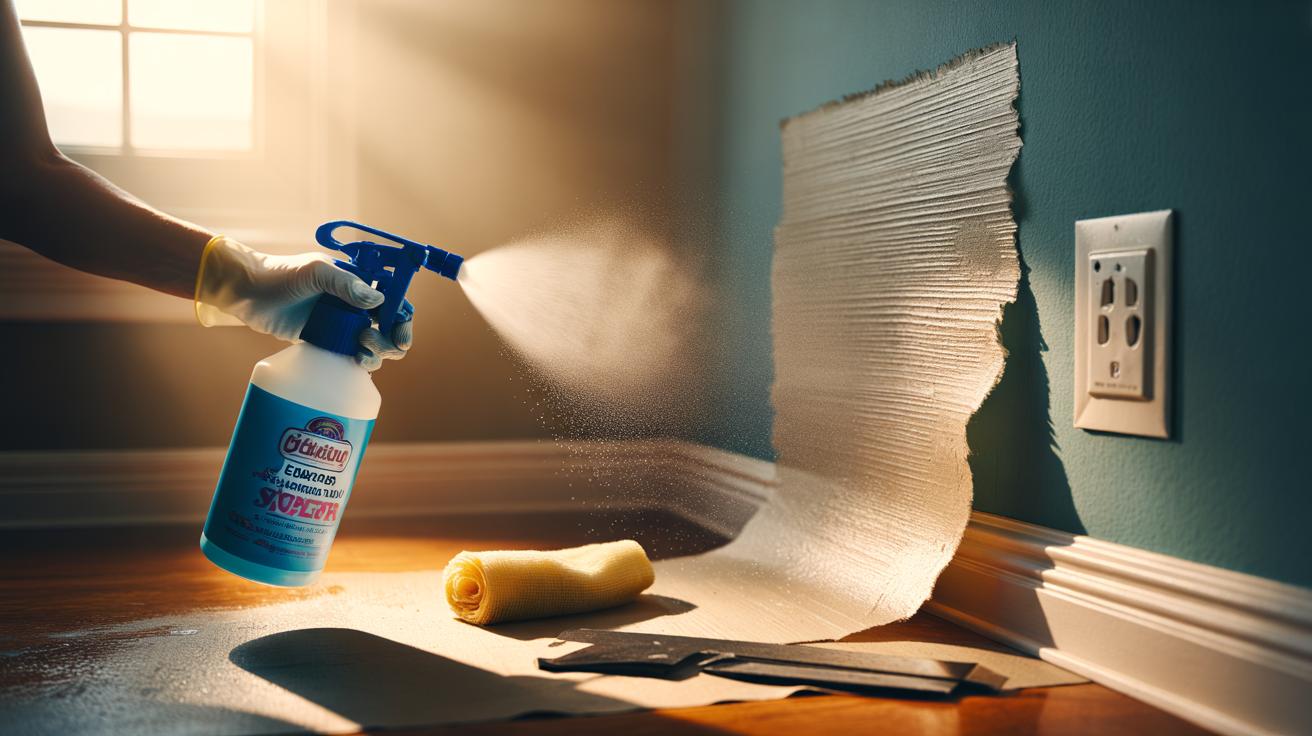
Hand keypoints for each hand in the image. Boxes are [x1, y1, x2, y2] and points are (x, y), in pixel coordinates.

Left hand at [195, 236, 412, 370]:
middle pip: (390, 326)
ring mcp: (342, 325)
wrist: (248, 293)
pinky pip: (353, 356)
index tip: (400, 331)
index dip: (403, 316)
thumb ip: (348, 285)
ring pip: (375, 345)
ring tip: (360, 352)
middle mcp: (355, 305)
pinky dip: (362, 362)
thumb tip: (379, 301)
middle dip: (392, 339)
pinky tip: (356, 363)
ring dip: (377, 352)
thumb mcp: (317, 271)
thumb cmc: (282, 274)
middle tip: (370, 342)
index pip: (394, 299)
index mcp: (358, 283)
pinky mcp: (328, 342)